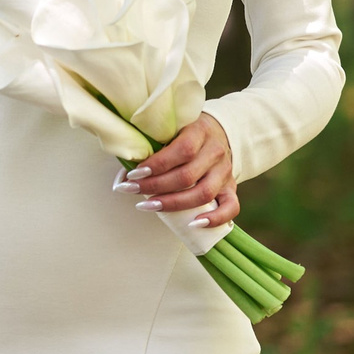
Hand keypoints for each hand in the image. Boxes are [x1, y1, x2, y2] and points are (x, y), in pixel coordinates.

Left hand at [118, 113, 237, 227]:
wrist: (218, 133)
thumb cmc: (183, 132)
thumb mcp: (170, 129)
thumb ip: (152, 145)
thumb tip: (122, 172)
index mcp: (200, 132)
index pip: (182, 150)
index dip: (157, 164)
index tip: (133, 174)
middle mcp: (216, 152)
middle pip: (188, 175)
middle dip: (155, 186)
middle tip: (131, 190)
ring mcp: (225, 172)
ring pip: (204, 193)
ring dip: (173, 204)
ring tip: (149, 206)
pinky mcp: (231, 188)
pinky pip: (231, 207)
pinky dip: (215, 219)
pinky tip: (193, 224)